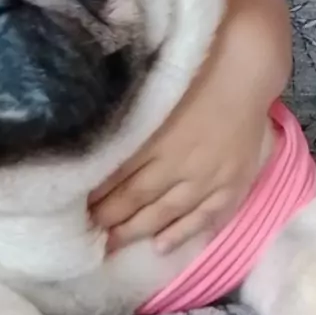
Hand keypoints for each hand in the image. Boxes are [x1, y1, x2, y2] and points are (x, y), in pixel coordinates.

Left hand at [89, 0, 290, 253]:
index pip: (114, 179)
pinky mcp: (230, 183)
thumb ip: (118, 117)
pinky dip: (181, 233)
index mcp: (152, 140)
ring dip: (137, 231)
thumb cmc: (192, 69)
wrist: (244, 67)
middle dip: (108, 219)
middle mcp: (176, 166)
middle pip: (134, 200)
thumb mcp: (146, 90)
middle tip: (85, 232)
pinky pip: (204, 217)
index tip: (70, 206)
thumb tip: (83, 136)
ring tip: (113, 244)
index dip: (92, 196)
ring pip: (165, 214)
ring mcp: (205, 179)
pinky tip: (162, 247)